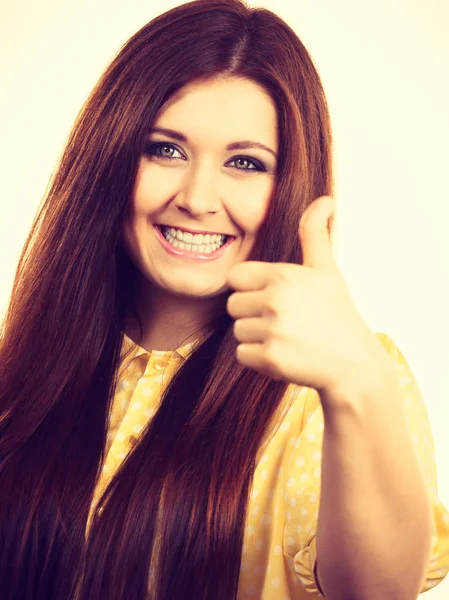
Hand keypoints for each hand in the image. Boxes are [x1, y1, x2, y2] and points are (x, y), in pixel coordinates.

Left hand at [226, 196, 390, 401]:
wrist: (355, 365)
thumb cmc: (338, 314)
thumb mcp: (327, 270)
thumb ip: (314, 234)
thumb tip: (325, 199)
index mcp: (284, 275)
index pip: (236, 278)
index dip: (251, 289)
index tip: (274, 299)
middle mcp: (276, 299)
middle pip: (233, 305)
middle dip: (253, 315)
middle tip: (285, 323)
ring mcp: (273, 330)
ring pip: (238, 331)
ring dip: (257, 338)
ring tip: (288, 339)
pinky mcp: (271, 359)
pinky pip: (243, 355)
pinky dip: (259, 359)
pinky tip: (286, 356)